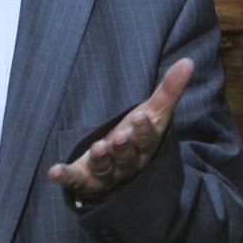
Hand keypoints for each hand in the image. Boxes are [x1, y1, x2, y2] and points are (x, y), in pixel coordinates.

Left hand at [48, 58, 194, 199]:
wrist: (117, 168)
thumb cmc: (135, 136)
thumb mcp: (151, 113)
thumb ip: (168, 91)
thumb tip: (188, 61)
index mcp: (144, 148)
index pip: (148, 140)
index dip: (144, 131)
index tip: (140, 118)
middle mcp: (127, 164)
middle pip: (126, 157)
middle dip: (123, 147)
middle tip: (118, 137)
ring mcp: (106, 175)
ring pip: (105, 170)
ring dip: (101, 160)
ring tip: (97, 147)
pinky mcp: (85, 181)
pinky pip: (76, 181)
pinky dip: (66, 177)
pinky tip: (54, 172)